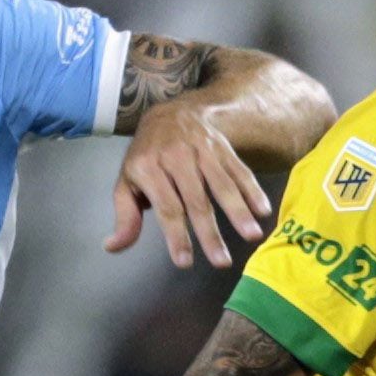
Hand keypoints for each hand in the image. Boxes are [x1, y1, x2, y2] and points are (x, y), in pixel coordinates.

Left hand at [105, 101, 270, 269]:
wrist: (170, 112)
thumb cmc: (147, 156)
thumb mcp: (127, 182)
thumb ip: (125, 216)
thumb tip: (113, 247)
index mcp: (148, 167)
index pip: (166, 207)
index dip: (176, 236)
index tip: (184, 262)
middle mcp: (176, 157)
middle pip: (196, 200)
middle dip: (210, 232)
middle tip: (221, 262)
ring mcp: (202, 150)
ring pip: (222, 184)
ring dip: (238, 211)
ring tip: (252, 236)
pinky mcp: (222, 148)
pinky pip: (239, 170)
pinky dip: (252, 190)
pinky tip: (263, 211)